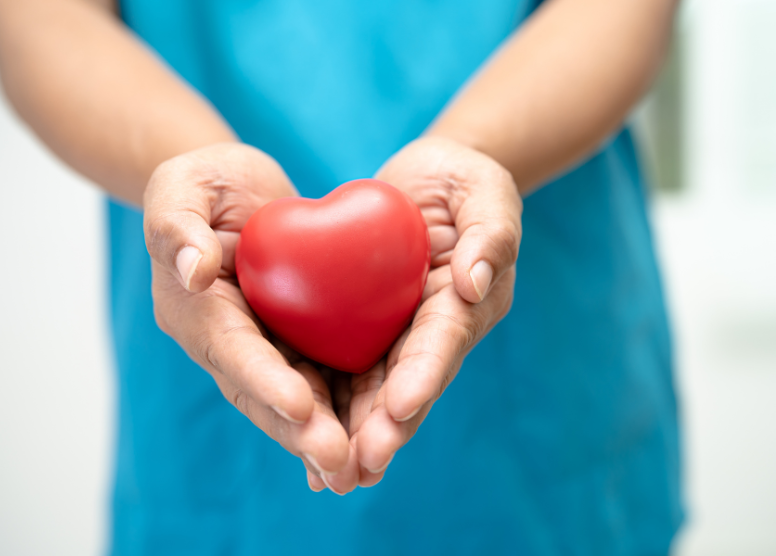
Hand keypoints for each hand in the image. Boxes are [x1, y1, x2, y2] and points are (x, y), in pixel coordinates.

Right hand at [143, 143, 359, 493]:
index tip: (302, 407)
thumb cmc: (205, 181)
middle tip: (340, 462)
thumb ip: (178, 225)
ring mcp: (260, 346)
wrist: (236, 191)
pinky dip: (340, 411)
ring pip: (293, 399)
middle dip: (300, 431)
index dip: (266, 381)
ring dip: (323, 436)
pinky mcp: (291, 341)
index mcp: (195, 309)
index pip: (232, 350)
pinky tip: (370, 437)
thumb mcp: (185, 186)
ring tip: (360, 469)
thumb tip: (193, 271)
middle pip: (263, 392)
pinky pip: (317, 380)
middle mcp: (224, 340)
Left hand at [325, 137, 522, 486]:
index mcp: (468, 302)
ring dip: (358, 431)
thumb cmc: (461, 178)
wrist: (430, 180)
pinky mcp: (372, 326)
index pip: (445, 342)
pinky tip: (306, 436)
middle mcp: (437, 328)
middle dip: (388, 426)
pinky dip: (333, 403)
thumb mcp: (484, 190)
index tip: (400, 410)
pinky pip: (351, 366)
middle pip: (411, 381)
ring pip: (379, 388)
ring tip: (331, 474)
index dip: (424, 377)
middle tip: (361, 466)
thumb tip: (475, 283)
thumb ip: (491, 232)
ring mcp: (403, 332)